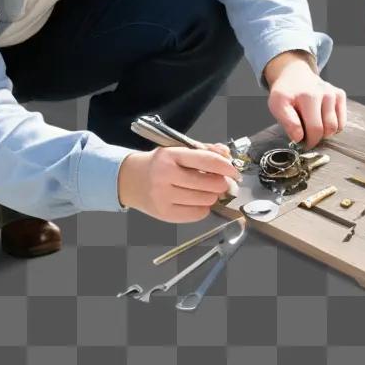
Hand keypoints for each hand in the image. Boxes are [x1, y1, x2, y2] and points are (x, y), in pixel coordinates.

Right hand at [117, 144, 240, 222]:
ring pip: (204, 200)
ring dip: (213, 197)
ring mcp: (163, 196)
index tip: (235, 172)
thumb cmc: (158, 163)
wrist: (130, 179)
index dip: (226, 167)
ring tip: (208, 192)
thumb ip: (204, 151)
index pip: (206, 160)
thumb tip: (226, 155)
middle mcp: (165, 175)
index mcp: (171, 155)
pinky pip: (195, 214)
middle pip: (208, 183)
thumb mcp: (178, 150)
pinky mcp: (163, 213)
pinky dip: (203, 209)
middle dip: (221, 184)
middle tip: (222, 183)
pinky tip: (199, 202)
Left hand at [265, 57, 346, 148]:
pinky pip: (341, 121)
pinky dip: (332, 126)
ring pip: (336, 127)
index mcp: (309, 96)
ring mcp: (334, 93)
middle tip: (306, 135)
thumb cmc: (286, 93)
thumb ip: (288, 123)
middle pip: (328, 129)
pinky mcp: (340, 95)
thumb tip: (299, 138)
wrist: (294, 75)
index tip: (301, 143)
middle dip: (317, 138)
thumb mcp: (277, 106)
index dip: (309, 142)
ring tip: (312, 125)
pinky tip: (321, 119)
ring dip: (325, 132)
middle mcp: (325, 93)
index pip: (315, 129)